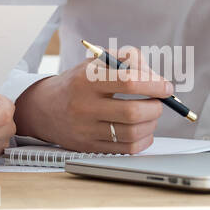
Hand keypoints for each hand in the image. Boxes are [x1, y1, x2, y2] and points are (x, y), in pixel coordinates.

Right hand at [13, 47, 171, 152]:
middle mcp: (84, 105)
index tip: (165, 87)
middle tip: (159, 102)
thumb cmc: (78, 82)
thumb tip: (155, 77)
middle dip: (156, 107)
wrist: (44, 108)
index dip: (154, 85)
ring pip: (133, 132)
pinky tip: (143, 130)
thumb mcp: (95, 62)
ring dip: (151, 124)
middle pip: (133, 112)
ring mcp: (86, 129)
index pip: (128, 82)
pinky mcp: (89, 147)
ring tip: (150, 115)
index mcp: (86, 79)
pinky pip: (127, 149)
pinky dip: (143, 140)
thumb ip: (126, 60)